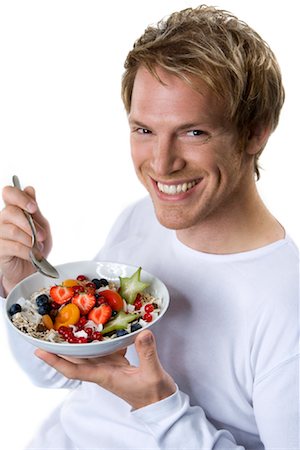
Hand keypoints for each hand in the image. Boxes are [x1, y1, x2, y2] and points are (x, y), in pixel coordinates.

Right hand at [0, 185, 52, 294]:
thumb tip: (29, 189)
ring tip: (38, 247)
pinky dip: (27, 251)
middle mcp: (3, 219)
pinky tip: (32, 254)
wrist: (31, 269)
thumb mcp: (41, 227)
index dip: (20, 197)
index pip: (9, 193)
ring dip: (30, 240)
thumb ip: (35, 211)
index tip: (33, 208)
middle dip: (30, 224)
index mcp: (14, 210)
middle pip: (10, 211)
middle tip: (41, 235)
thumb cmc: (36, 246)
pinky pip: (13, 246)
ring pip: (13, 230)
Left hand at [35, 330, 176, 409]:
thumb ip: (147, 353)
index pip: (74, 370)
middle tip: (48, 329)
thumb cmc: (154, 395)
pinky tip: (107, 324)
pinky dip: (103, 337)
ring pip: (89, 351)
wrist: (161, 404)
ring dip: (79, 339)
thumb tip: (143, 332)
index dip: (56, 361)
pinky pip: (105, 347)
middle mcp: (103, 370)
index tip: (39, 351)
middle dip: (61, 346)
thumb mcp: (152, 374)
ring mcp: (110, 366)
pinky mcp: (119, 363)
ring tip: (70, 322)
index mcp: (105, 376)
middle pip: (76, 358)